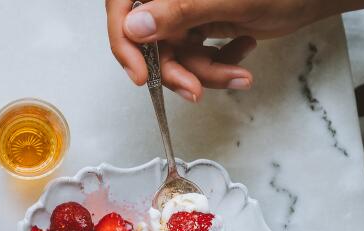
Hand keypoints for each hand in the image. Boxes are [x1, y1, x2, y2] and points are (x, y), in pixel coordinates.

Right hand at [106, 0, 363, 100]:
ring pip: (173, 52)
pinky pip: (193, 53)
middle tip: (195, 89)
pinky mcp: (200, 23)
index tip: (140, 73)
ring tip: (237, 75)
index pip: (122, 5)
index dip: (125, 40)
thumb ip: (178, 11)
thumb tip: (135, 26)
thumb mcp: (229, 0)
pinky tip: (240, 52)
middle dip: (176, 69)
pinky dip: (215, 64)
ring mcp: (185, 8)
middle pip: (149, 37)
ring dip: (204, 71)